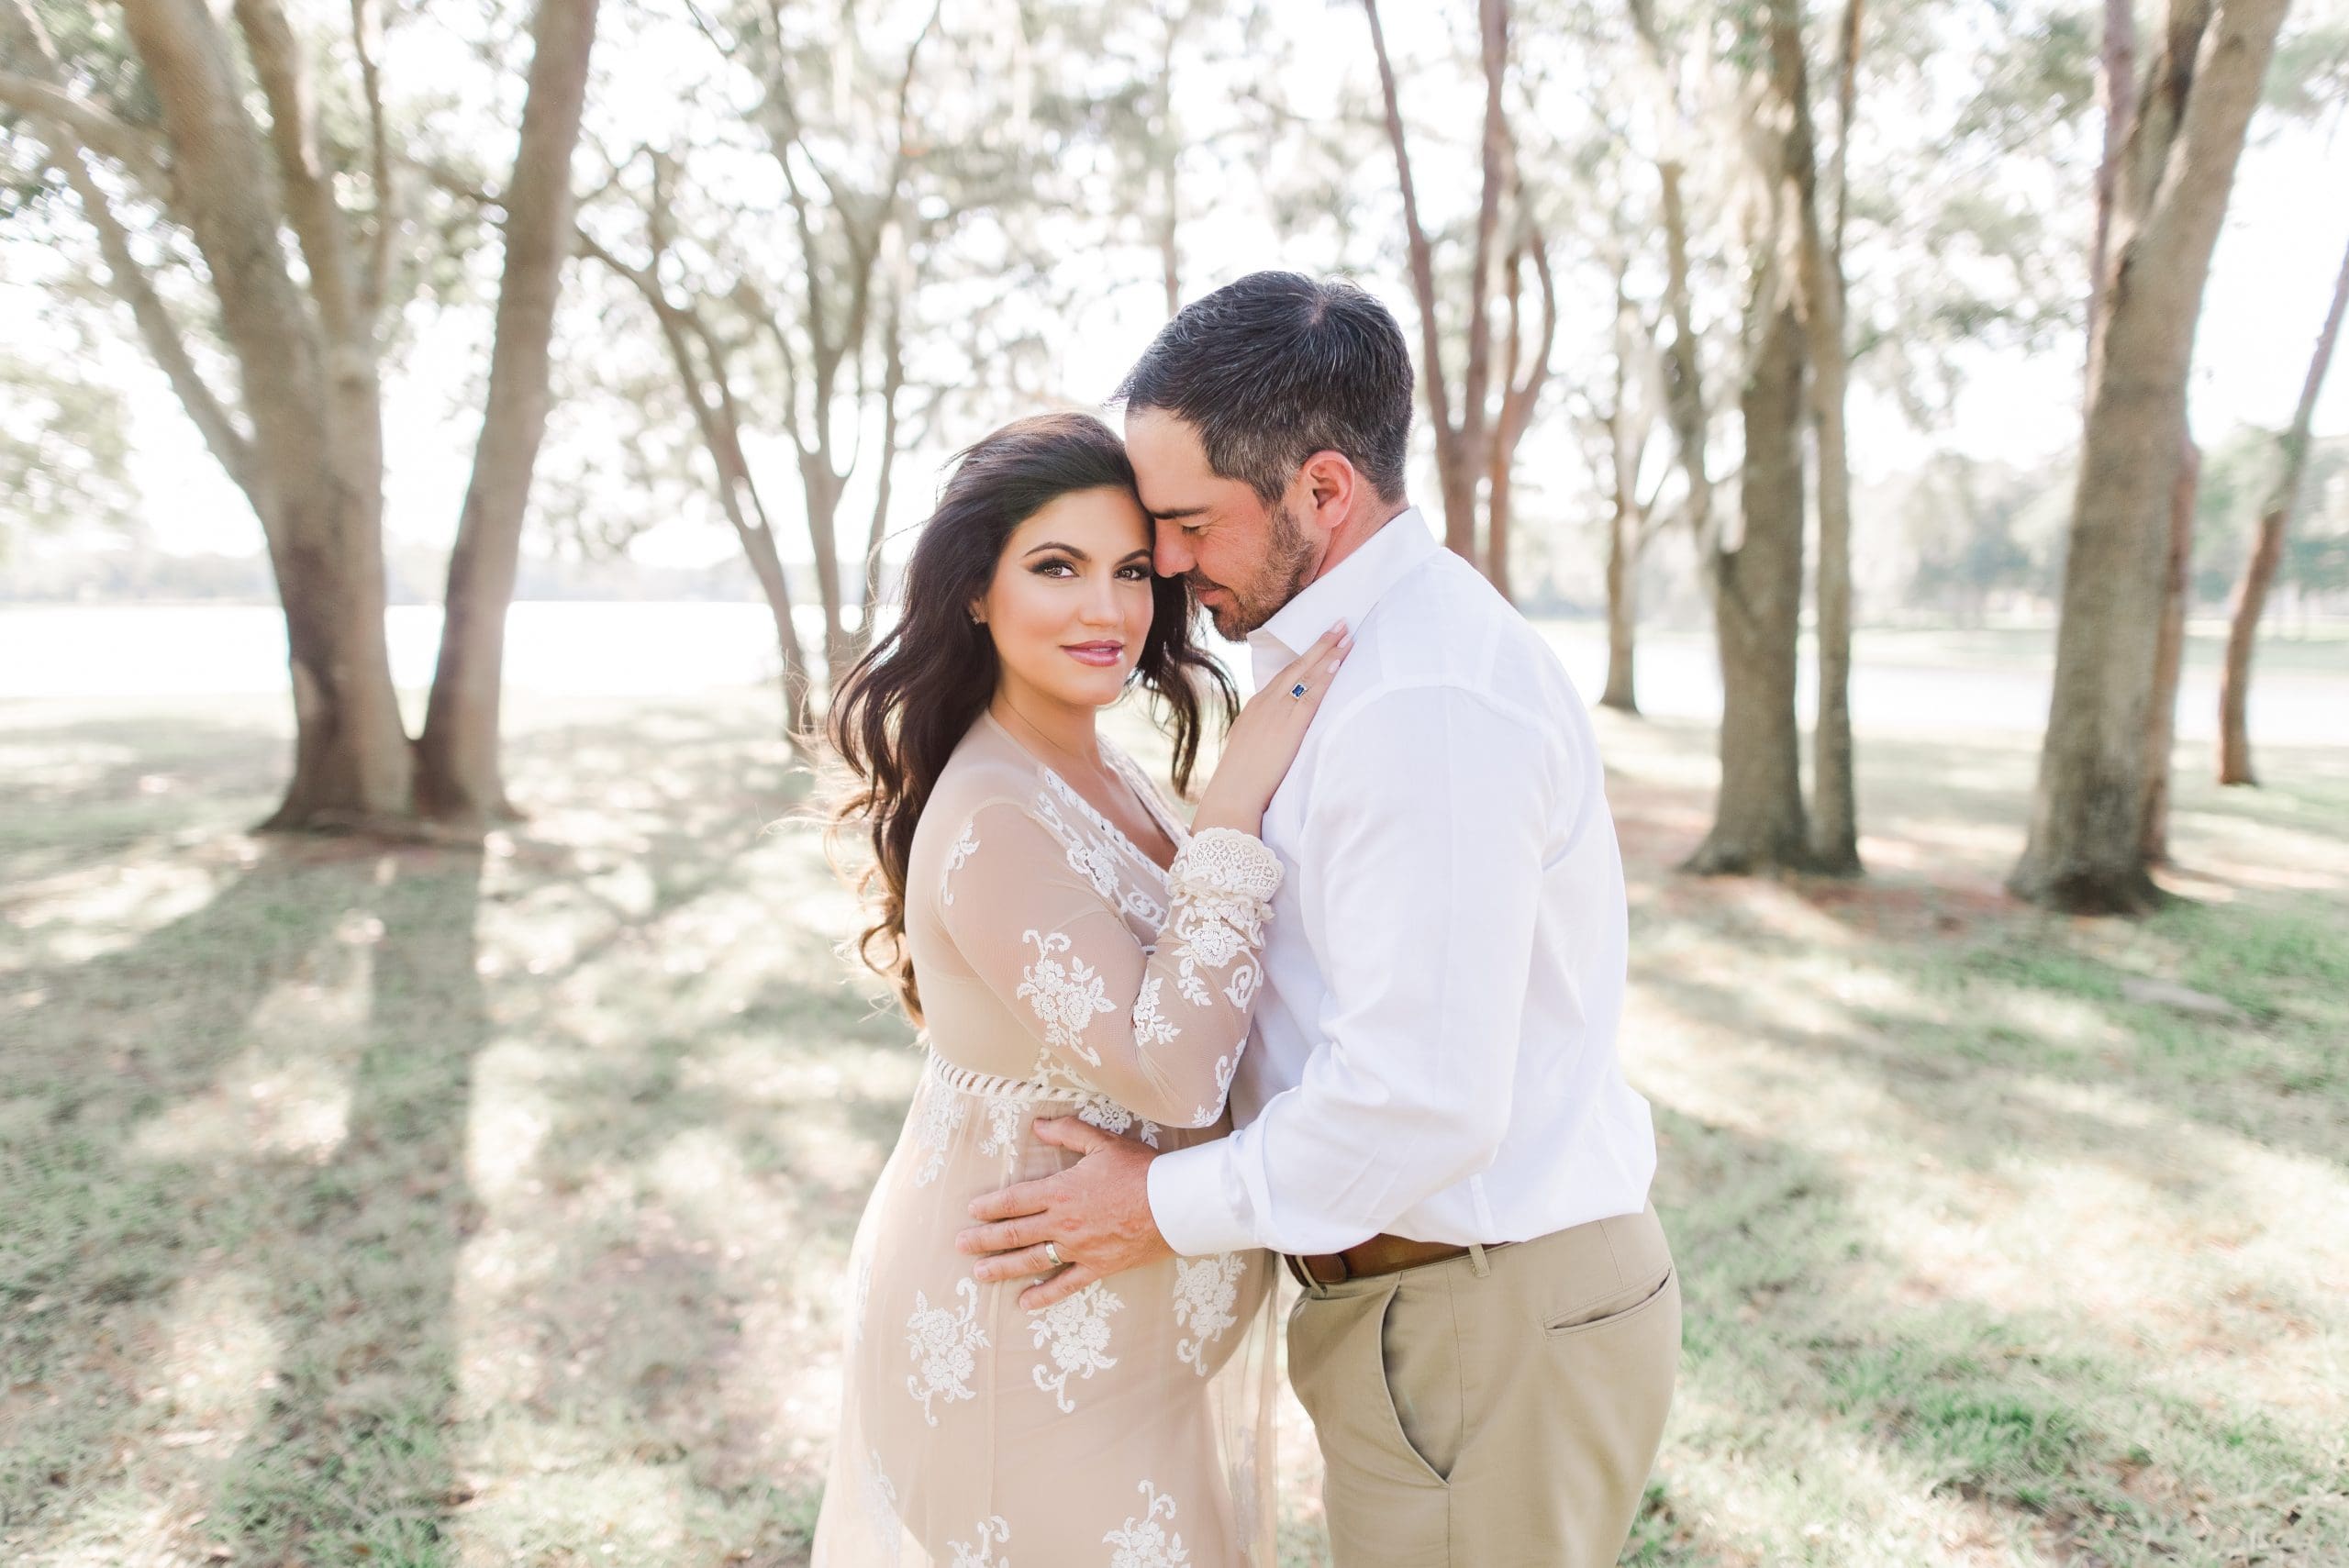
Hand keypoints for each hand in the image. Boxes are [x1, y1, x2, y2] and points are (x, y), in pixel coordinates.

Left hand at [955, 1117, 1172, 1310]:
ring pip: (1033, 1260)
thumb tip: (1037, 1126)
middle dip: (985, 1239)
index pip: (1015, 1200)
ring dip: (1003, 1267)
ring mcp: (1079, 1248)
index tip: (971, 1212)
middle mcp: (1063, 1222)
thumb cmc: (1139, 1170)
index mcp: (1061, 1191)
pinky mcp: (1098, 1266)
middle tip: (961, 1245)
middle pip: (1015, 1232)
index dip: (990, 1207)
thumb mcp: (1102, 1143)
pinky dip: (1045, 1296)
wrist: (1173, 1203)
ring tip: (980, 1274)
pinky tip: (1025, 1303)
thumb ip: (1067, 1133)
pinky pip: (1066, 1285)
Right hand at [1192, 622, 1350, 834]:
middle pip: (1297, 666)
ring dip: (1329, 653)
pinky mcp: (1290, 725)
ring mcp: (1277, 711)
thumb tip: (1274, 734)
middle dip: (1321, 644)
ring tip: (1347, 635)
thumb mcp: (1248, 746)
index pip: (1284, 675)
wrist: (1234, 792)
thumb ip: (1262, 734)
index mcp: (1255, 706)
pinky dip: (1326, 677)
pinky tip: (1338, 663)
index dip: (1304, 658)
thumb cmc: (1241, 778)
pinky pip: (1312, 694)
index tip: (1320, 643)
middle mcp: (1266, 702)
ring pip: (1307, 674)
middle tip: (1341, 624)